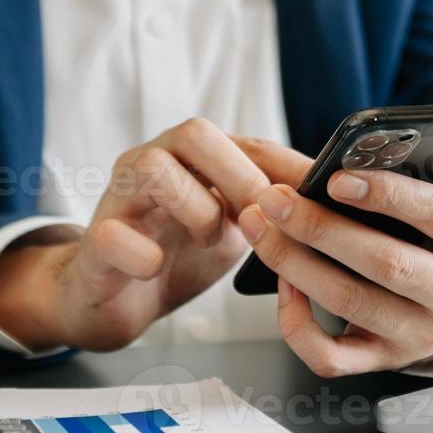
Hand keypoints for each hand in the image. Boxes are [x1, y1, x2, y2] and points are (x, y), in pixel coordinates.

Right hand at [0, 119, 305, 351]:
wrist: (112, 300)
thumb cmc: (176, 254)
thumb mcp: (233, 227)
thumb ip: (270, 211)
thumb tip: (336, 209)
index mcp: (193, 159)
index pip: (248, 142)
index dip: (289, 166)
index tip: (323, 195)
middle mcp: (153, 164)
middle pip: (195, 132)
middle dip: (241, 176)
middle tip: (266, 219)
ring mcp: (120, 199)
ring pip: (152, 168)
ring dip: (195, 208)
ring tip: (210, 242)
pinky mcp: (96, 242)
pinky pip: (113, 236)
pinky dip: (142, 254)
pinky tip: (156, 268)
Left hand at [237, 136, 432, 377]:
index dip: (389, 196)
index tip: (338, 177)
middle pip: (388, 265)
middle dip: (323, 228)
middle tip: (276, 197)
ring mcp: (424, 336)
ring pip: (352, 304)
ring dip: (296, 262)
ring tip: (261, 223)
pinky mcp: (385, 358)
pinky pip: (332, 356)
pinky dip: (296, 323)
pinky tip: (282, 280)